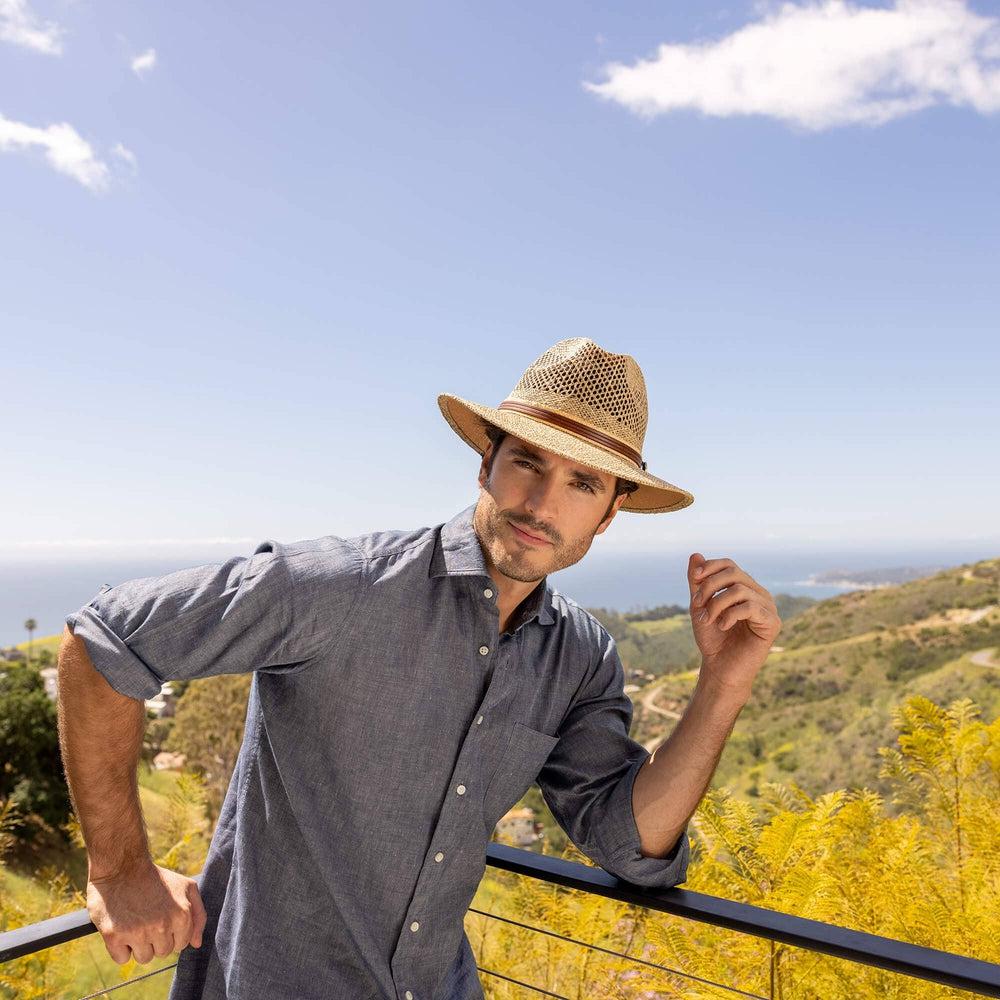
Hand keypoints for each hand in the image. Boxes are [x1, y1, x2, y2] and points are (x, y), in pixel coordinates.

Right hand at [87, 859, 206, 964]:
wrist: (122, 866)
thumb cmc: (156, 878)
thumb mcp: (187, 887)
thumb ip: (198, 915)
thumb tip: (196, 944)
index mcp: (182, 915)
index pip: (180, 945)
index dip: (171, 933)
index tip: (162, 917)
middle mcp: (161, 926)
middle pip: (162, 953)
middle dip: (156, 939)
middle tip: (148, 917)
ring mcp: (137, 932)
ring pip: (143, 958)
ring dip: (139, 945)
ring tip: (135, 922)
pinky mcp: (114, 936)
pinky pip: (122, 959)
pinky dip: (120, 948)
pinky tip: (121, 927)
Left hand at [688, 553, 780, 700]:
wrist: (720, 668)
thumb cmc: (712, 638)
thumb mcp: (699, 606)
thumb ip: (698, 582)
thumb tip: (695, 554)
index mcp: (745, 588)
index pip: (730, 565)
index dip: (711, 567)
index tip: (694, 578)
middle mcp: (759, 594)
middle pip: (734, 574)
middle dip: (710, 586)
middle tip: (697, 604)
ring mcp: (768, 608)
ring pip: (740, 590)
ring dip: (716, 604)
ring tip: (707, 620)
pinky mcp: (773, 623)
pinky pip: (750, 607)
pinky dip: (730, 615)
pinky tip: (723, 626)